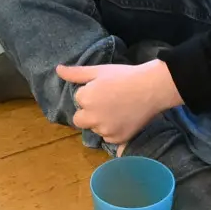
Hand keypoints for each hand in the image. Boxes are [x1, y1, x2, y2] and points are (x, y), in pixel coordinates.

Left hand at [55, 59, 181, 146]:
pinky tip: (124, 119)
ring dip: (101, 122)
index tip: (105, 89)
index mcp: (85, 98)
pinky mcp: (117, 139)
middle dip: (89, 113)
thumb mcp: (99, 71)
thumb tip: (58, 70)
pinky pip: (108, 137)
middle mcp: (92, 117)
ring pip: (95, 128)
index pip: (79, 99)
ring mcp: (105, 130)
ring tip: (118, 110)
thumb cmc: (125, 76)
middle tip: (107, 103)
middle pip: (80, 119)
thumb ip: (76, 74)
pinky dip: (113, 131)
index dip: (91, 94)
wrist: (152, 88)